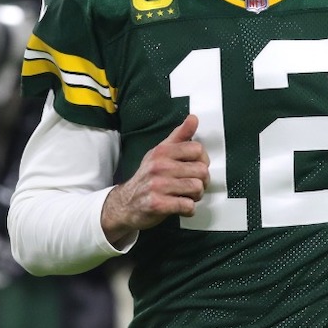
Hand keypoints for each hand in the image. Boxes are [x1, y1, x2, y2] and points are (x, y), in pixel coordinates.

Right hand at [100, 114, 207, 244]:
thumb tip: (193, 118)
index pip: (197, 149)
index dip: (202, 161)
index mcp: (161, 151)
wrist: (125, 203)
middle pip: (201, 171)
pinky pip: (187, 206)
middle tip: (191, 186)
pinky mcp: (158, 204)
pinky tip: (180, 207)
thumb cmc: (148, 177)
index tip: (194, 168)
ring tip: (186, 196)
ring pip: (196, 188)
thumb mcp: (160, 153)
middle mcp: (159, 166)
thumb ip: (179, 136)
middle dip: (201, 182)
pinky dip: (188, 210)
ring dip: (196, 196)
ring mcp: (157, 185)